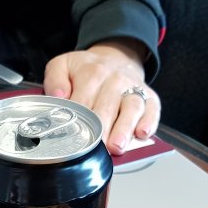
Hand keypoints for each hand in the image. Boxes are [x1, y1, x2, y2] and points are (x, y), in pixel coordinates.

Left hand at [43, 38, 160, 155]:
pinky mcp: (150, 97)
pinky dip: (149, 122)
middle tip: (96, 149)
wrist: (115, 58)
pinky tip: (143, 134)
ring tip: (117, 146)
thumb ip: (55, 79)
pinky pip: (152, 109)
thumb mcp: (63, 65)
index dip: (79, 121)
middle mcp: (114, 80)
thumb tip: (58, 95)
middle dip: (101, 131)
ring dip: (124, 129)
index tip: (74, 139)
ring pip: (131, 109)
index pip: (83, 102)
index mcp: (91, 74)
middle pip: (106, 108)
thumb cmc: (87, 70)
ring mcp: (133, 88)